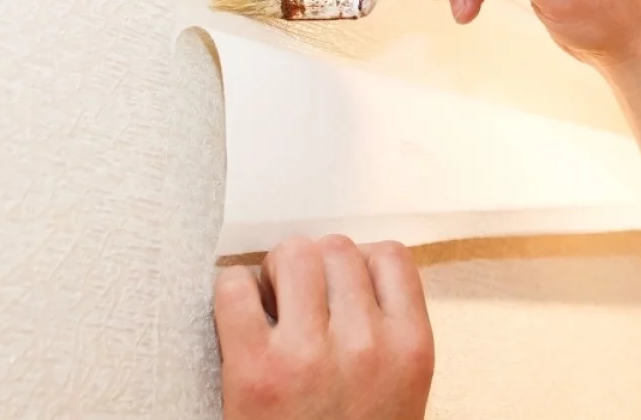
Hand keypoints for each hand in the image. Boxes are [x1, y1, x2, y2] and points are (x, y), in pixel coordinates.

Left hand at [214, 235, 434, 419]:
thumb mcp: (400, 393)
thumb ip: (388, 333)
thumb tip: (349, 276)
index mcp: (411, 350)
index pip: (390, 257)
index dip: (358, 265)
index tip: (339, 288)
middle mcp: (368, 346)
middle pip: (336, 249)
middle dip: (312, 266)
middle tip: (297, 299)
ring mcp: (311, 356)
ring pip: (292, 255)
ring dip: (274, 273)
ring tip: (269, 306)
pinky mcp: (255, 371)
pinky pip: (234, 288)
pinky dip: (229, 293)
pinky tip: (238, 319)